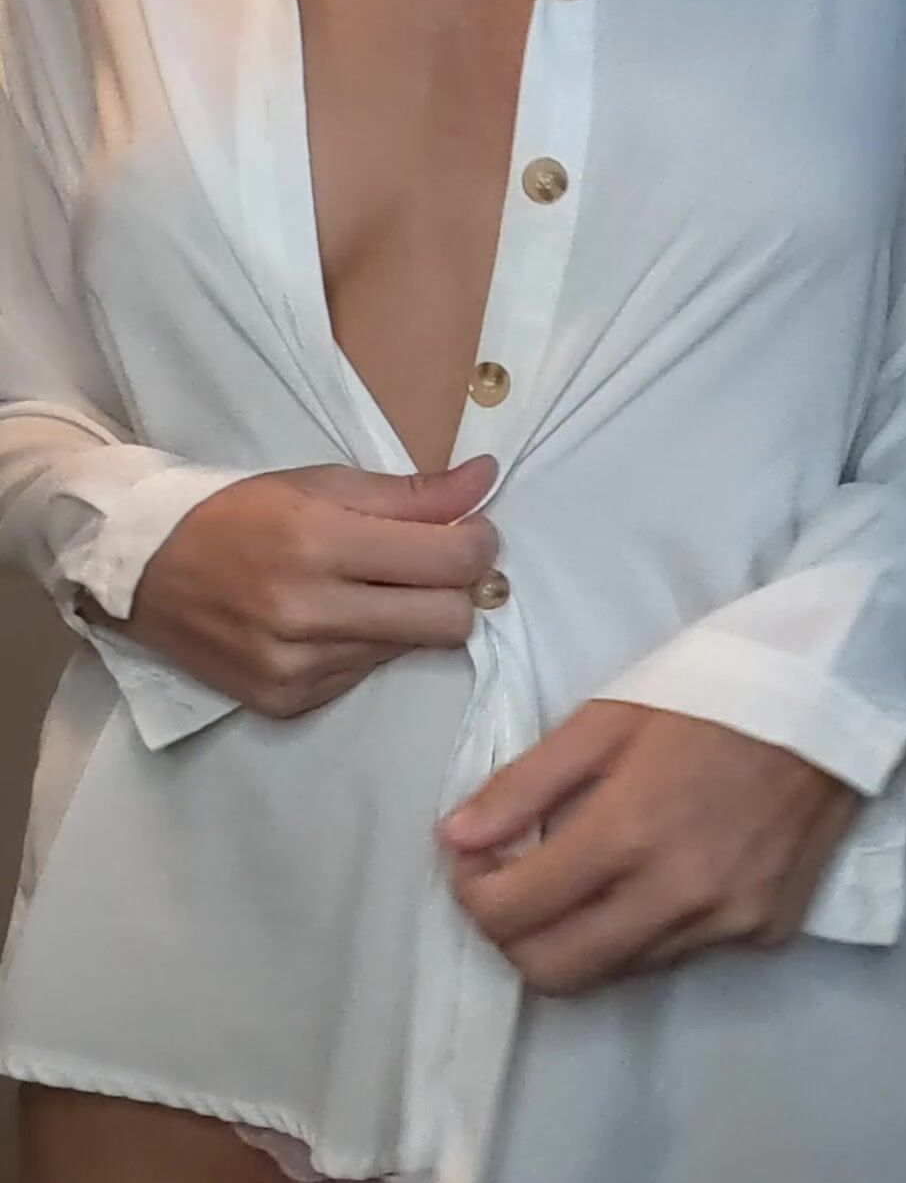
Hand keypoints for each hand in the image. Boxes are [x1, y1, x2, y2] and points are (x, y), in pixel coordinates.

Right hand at [77, 454, 499, 718]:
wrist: (143, 573)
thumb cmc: (239, 515)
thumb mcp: (320, 484)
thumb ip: (410, 493)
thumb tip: (486, 481)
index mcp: (318, 541)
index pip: (450, 561)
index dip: (479, 544)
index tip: (471, 532)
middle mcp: (309, 612)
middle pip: (449, 621)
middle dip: (458, 590)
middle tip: (434, 565)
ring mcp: (298, 667)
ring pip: (411, 650)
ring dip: (409, 617)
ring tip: (367, 588)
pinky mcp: (288, 702)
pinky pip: (366, 676)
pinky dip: (365, 646)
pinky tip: (330, 621)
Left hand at [439, 700, 860, 992]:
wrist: (835, 699)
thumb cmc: (711, 693)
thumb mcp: (607, 717)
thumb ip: (526, 784)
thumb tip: (454, 840)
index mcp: (628, 831)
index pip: (513, 913)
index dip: (471, 895)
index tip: (471, 860)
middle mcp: (676, 895)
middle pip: (554, 971)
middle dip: (511, 937)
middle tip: (508, 883)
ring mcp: (727, 924)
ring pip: (615, 972)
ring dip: (574, 938)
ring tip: (574, 875)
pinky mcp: (765, 932)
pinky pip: (675, 956)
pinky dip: (639, 931)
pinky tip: (646, 875)